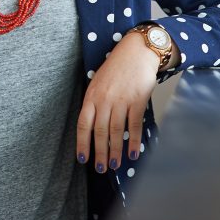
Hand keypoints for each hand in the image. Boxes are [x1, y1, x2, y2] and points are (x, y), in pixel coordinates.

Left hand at [76, 31, 158, 173]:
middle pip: (100, 132)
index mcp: (92, 95)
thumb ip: (94, 103)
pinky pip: (134, 125)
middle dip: (100, 153)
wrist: (136, 51)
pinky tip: (133, 153)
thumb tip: (92, 127)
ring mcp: (121, 100)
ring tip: (114, 164)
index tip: (82, 159)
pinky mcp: (137, 100)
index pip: (83, 124)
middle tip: (101, 169)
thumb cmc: (117, 67)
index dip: (82, 143)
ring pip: (116, 131)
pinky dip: (133, 141)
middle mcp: (104, 99)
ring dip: (115, 151)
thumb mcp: (98, 82)